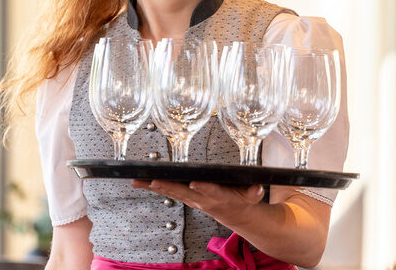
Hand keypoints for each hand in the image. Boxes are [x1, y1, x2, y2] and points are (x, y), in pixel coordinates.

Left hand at [130, 179, 265, 227]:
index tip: (194, 182)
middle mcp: (202, 199)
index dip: (202, 188)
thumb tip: (258, 187)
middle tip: (154, 181)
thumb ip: (254, 191)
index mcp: (219, 197)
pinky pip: (168, 191)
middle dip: (168, 187)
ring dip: (154, 187)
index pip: (210, 191)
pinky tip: (139, 181)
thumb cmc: (242, 199)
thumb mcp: (252, 195)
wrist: (236, 214)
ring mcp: (192, 200)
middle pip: (183, 192)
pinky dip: (153, 187)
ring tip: (138, 181)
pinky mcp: (186, 197)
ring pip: (171, 192)